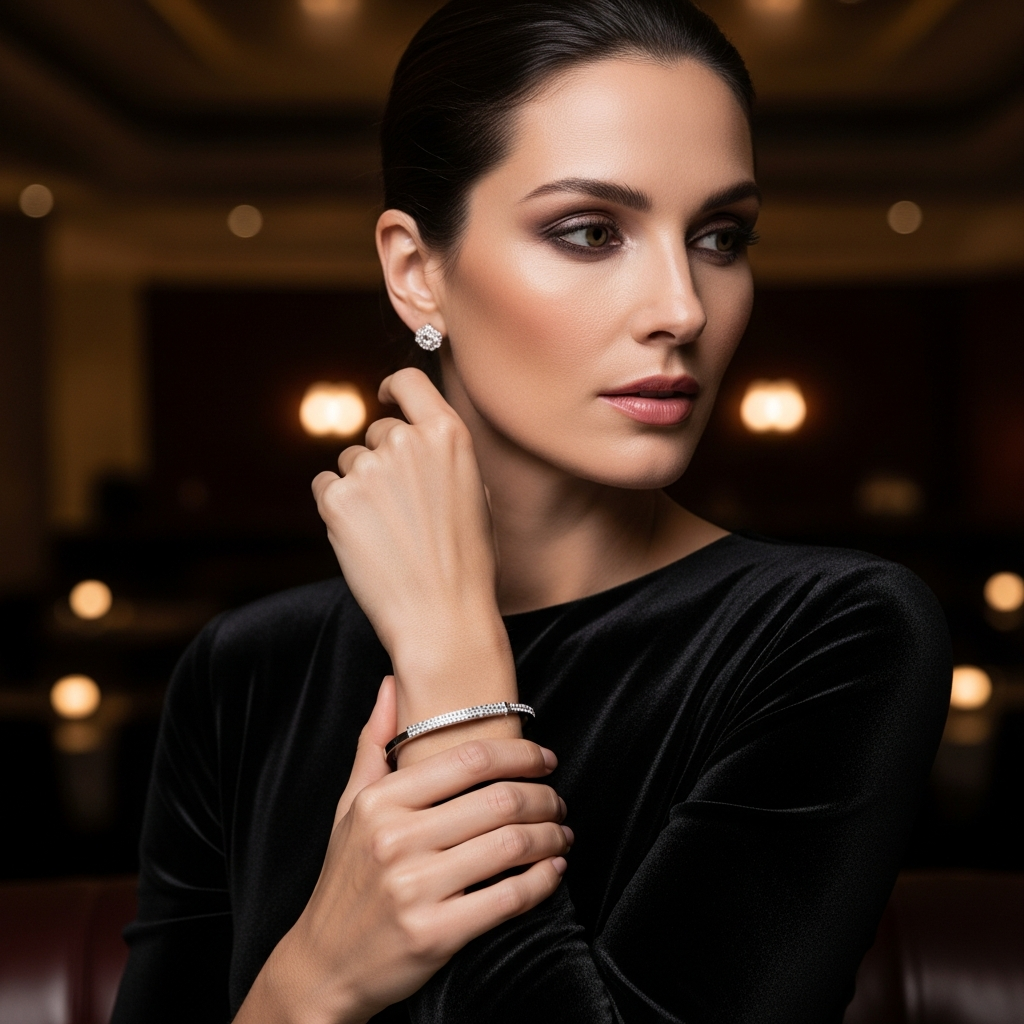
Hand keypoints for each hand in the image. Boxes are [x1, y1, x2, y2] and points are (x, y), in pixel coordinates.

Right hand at [238, 678, 570, 1023]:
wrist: (322, 964)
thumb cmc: (345, 879)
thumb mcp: (349, 807)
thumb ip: (374, 744)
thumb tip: (392, 685)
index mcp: (381, 801)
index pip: (470, 759)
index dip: (521, 753)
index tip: (545, 758)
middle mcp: (396, 839)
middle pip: (499, 800)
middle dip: (544, 797)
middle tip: (558, 801)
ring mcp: (414, 889)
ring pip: (511, 845)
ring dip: (550, 836)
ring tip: (562, 834)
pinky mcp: (434, 935)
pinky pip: (508, 898)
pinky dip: (542, 881)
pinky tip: (553, 871)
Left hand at [312, 368, 500, 676]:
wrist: (442, 615)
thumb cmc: (466, 562)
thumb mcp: (474, 494)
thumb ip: (442, 457)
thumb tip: (412, 438)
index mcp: (449, 435)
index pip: (410, 382)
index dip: (393, 387)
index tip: (385, 396)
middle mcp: (408, 443)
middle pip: (378, 431)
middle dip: (383, 460)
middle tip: (400, 508)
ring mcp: (370, 469)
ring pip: (350, 462)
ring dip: (360, 488)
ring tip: (388, 532)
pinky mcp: (337, 499)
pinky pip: (325, 487)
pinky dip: (337, 509)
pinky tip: (364, 539)